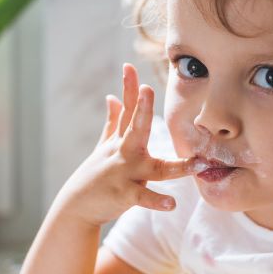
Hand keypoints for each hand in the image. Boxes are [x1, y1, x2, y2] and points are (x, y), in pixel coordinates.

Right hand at [53, 63, 200, 226]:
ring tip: (196, 164)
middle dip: (142, 109)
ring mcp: (125, 174)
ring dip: (176, 167)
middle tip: (148, 90)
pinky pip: (145, 198)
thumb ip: (113, 121)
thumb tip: (112, 97)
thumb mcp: (103, 145)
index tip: (129, 66)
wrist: (77, 207)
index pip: (127, 109)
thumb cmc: (95, 175)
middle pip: (136, 128)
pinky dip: (157, 201)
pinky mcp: (125, 195)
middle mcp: (124, 153)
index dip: (129, 88)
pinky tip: (172, 204)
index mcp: (121, 140)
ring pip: (155, 168)